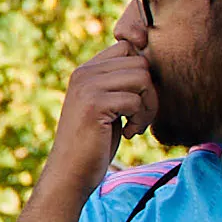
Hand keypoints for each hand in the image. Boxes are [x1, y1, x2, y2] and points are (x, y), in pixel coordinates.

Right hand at [46, 36, 157, 184]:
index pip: (127, 47)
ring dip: (148, 106)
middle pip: (140, 62)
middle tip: (140, 118)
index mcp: (86, 70)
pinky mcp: (94, 104)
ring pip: (142, 78)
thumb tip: (151, 62)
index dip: (142, 72)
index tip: (138, 100)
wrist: (70, 174)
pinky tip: (128, 134)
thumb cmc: (94, 143)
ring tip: (136, 125)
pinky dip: (140, 120)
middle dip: (150, 92)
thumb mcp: (107, 106)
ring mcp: (87, 87)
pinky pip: (135, 100)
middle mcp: (84, 73)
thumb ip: (120, 83)